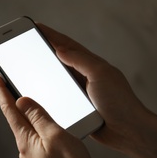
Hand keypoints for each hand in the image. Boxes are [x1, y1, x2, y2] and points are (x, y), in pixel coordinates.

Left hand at [0, 72, 99, 157]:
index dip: (0, 90)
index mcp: (26, 139)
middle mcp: (25, 147)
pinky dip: (35, 124)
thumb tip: (22, 100)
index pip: (9, 109)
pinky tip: (43, 123)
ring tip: (24, 98)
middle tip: (5, 82)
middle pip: (14, 117)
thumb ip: (38, 116)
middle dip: (9, 98)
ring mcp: (33, 155)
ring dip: (24, 111)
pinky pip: (35, 136)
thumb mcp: (55, 136)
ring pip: (26, 127)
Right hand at [39, 23, 156, 157]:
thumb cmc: (119, 101)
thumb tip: (60, 50)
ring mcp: (83, 92)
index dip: (52, 35)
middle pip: (61, 60)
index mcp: (93, 64)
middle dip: (45, 50)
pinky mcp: (79, 108)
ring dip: (46, 72)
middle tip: (28, 43)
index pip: (68, 46)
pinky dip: (49, 93)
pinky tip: (39, 93)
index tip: (37, 27)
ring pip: (59, 79)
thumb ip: (80, 60)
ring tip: (29, 65)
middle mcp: (87, 76)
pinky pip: (60, 97)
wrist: (128, 130)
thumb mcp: (100, 74)